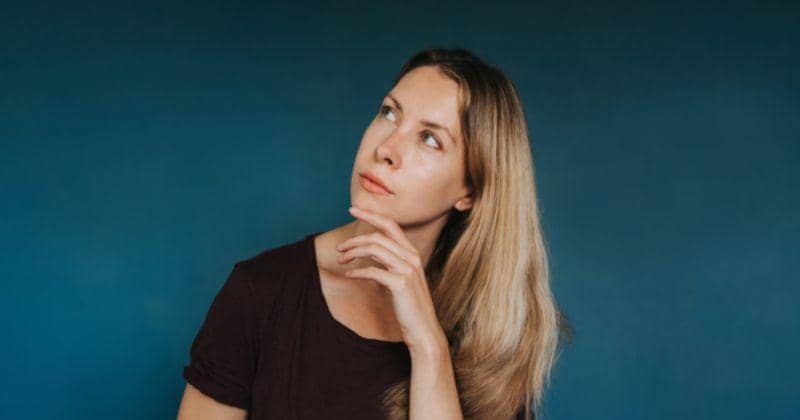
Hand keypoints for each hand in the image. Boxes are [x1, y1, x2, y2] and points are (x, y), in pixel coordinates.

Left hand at [336, 206, 446, 355]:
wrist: (423, 330)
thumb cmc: (409, 306)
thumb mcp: (399, 278)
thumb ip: (387, 262)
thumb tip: (369, 251)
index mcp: (412, 253)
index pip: (391, 224)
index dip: (371, 214)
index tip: (353, 208)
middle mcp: (411, 257)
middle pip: (379, 235)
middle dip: (356, 238)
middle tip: (340, 247)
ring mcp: (407, 270)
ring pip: (375, 249)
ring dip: (354, 252)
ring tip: (342, 260)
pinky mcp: (400, 284)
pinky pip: (373, 270)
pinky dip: (357, 271)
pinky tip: (348, 275)